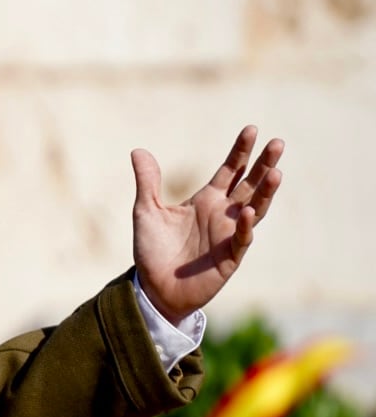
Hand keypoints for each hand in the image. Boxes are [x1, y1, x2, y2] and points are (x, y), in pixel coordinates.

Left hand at [131, 125, 283, 322]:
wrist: (153, 287)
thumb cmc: (153, 250)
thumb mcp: (146, 211)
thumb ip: (147, 182)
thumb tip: (138, 150)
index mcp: (206, 200)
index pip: (230, 171)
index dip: (240, 152)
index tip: (251, 129)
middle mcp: (223, 214)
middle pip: (249, 185)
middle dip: (263, 165)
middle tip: (278, 143)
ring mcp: (229, 235)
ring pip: (254, 209)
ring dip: (265, 192)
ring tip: (276, 172)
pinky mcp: (229, 257)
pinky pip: (241, 239)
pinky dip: (245, 226)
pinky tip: (247, 212)